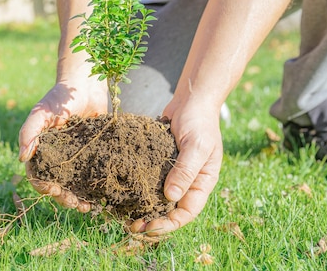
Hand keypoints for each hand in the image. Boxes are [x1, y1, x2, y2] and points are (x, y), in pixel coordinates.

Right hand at [19, 78, 106, 212]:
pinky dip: (95, 187)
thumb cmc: (59, 97)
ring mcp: (76, 157)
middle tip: (76, 204)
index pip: (38, 176)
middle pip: (57, 185)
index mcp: (41, 151)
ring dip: (79, 198)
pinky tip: (103, 195)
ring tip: (88, 207)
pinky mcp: (94, 154)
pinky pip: (93, 175)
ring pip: (75, 185)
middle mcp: (57, 158)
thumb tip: (22, 158)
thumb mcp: (41, 112)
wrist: (87, 84)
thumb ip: (29, 132)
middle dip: (64, 198)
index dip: (44, 187)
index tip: (55, 190)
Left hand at [128, 99, 222, 234]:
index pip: (187, 212)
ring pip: (159, 197)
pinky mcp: (160, 162)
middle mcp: (189, 181)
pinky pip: (150, 179)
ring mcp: (174, 172)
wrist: (191, 99)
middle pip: (171, 209)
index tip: (150, 228)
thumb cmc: (199, 121)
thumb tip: (171, 197)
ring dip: (144, 208)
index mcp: (202, 182)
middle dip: (154, 221)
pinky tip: (123, 191)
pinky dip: (139, 188)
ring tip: (124, 216)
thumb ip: (185, 170)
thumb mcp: (196, 145)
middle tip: (132, 227)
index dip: (169, 224)